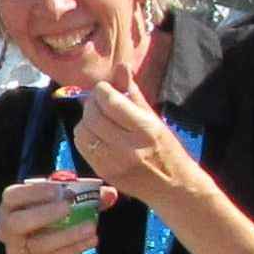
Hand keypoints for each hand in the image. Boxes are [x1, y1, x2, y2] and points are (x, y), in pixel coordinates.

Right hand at [0, 178, 93, 253]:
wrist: (36, 252)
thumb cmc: (48, 217)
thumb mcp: (60, 201)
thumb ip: (85, 194)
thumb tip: (111, 193)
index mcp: (11, 204)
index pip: (13, 195)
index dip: (35, 192)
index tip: (59, 190)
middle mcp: (7, 226)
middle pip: (18, 223)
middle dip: (44, 214)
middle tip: (68, 207)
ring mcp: (17, 249)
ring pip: (39, 244)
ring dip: (66, 235)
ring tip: (91, 227)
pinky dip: (73, 249)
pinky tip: (91, 241)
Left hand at [66, 78, 200, 211]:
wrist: (172, 186)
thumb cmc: (166, 148)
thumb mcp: (154, 118)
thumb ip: (133, 93)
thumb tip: (121, 66)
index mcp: (144, 128)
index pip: (110, 101)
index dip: (102, 90)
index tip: (105, 89)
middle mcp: (127, 146)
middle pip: (92, 116)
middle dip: (92, 104)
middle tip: (99, 103)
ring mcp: (113, 162)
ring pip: (82, 132)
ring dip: (86, 121)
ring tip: (98, 120)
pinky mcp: (103, 173)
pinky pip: (82, 148)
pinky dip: (85, 137)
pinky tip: (97, 135)